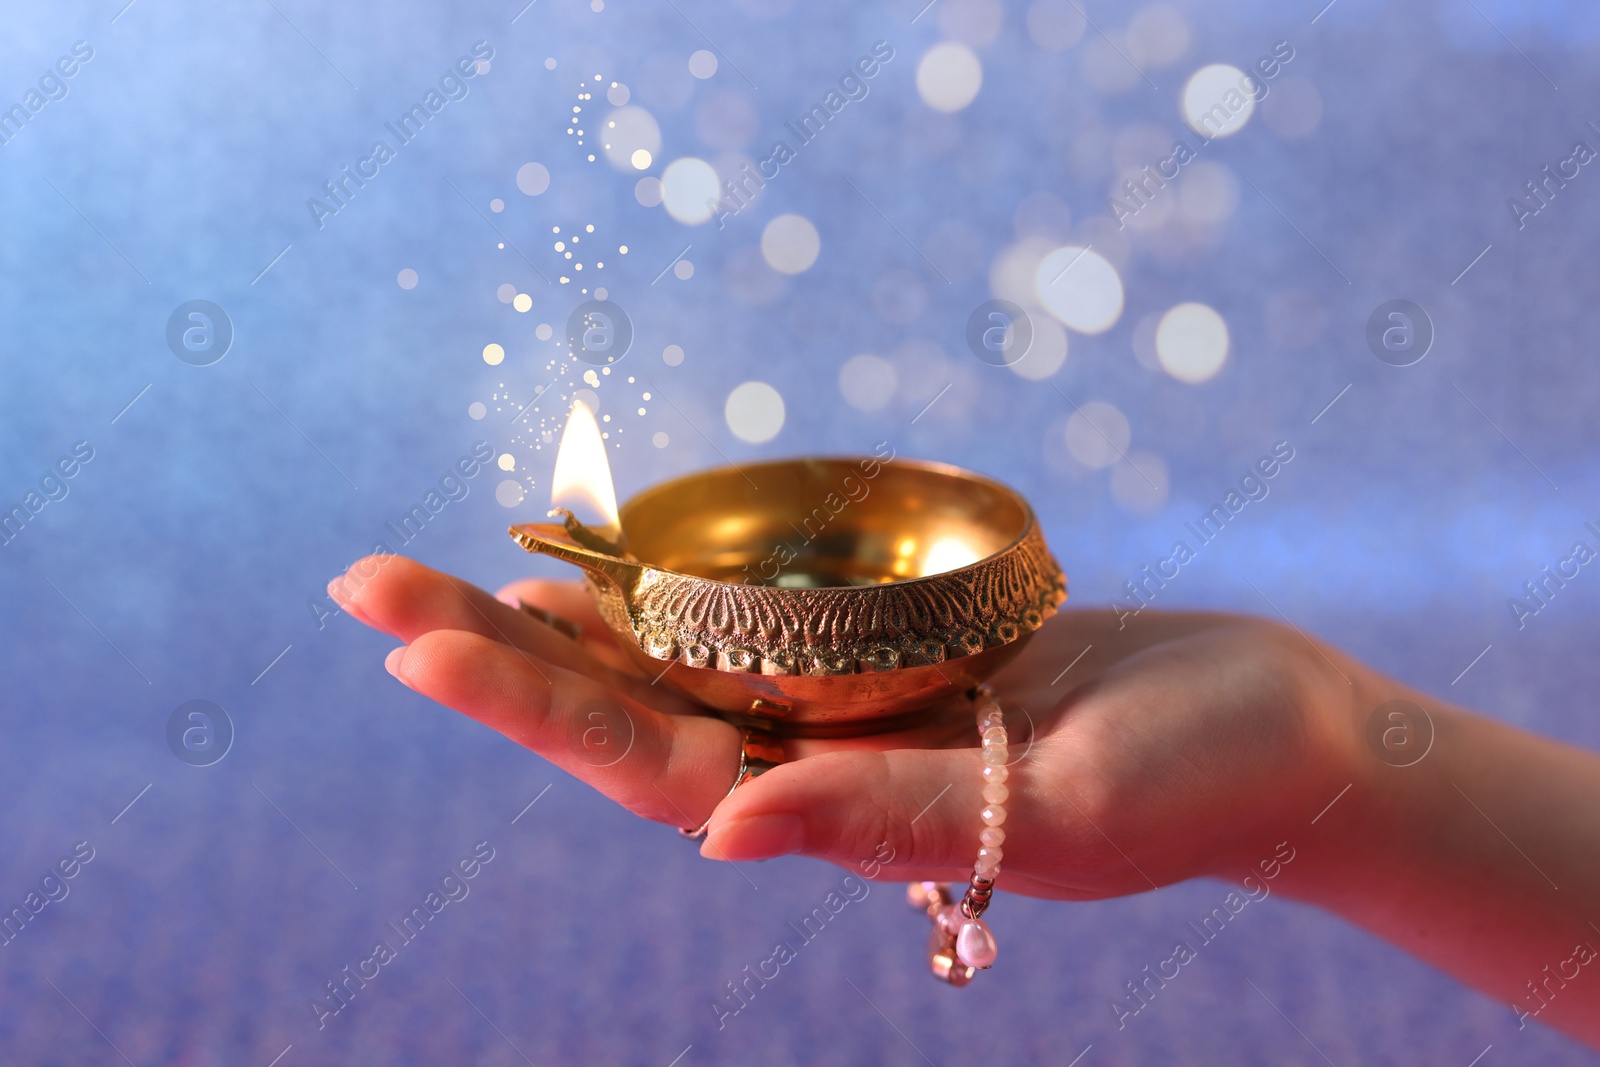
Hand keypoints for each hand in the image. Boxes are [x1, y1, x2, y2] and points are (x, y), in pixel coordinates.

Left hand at [330, 555, 1367, 899]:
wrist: (1269, 733)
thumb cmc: (1192, 783)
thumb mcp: (1054, 814)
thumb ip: (891, 824)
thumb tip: (717, 834)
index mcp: (842, 824)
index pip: (654, 771)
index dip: (534, 711)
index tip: (416, 644)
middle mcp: (817, 769)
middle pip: (625, 715)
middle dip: (495, 655)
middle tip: (361, 582)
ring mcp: (844, 709)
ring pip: (669, 665)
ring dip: (551, 622)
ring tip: (426, 573)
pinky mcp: (884, 651)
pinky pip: (747, 620)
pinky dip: (662, 593)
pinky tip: (588, 567)